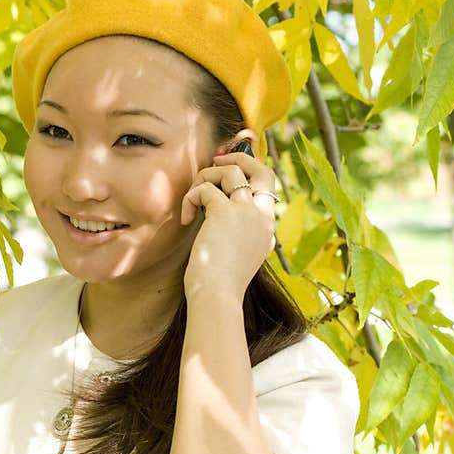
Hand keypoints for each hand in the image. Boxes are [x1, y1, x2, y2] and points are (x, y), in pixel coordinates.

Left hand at [180, 152, 277, 302]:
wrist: (217, 296)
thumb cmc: (220, 282)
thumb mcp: (238, 255)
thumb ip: (239, 234)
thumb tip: (216, 212)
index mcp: (267, 226)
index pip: (267, 187)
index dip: (249, 174)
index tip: (227, 174)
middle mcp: (263, 215)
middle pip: (262, 169)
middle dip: (239, 158)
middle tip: (216, 161)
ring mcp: (246, 211)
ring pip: (230, 171)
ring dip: (206, 176)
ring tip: (192, 198)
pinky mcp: (225, 212)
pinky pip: (204, 189)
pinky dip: (190, 198)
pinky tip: (185, 219)